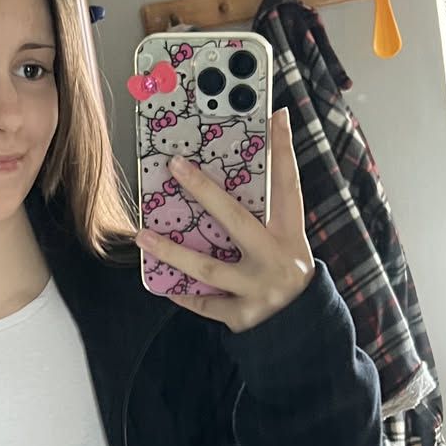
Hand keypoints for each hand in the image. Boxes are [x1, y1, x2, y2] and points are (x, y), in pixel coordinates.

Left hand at [134, 107, 313, 331]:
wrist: (302, 329)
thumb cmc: (285, 273)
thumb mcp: (287, 242)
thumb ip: (270, 211)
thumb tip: (251, 165)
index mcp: (292, 235)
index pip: (289, 186)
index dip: (284, 151)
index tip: (276, 115)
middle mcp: (278, 258)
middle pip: (237, 219)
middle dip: (204, 191)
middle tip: (175, 166)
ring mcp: (260, 288)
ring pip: (210, 267)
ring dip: (173, 252)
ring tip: (143, 236)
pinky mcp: (244, 316)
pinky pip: (206, 302)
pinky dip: (184, 294)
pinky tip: (162, 285)